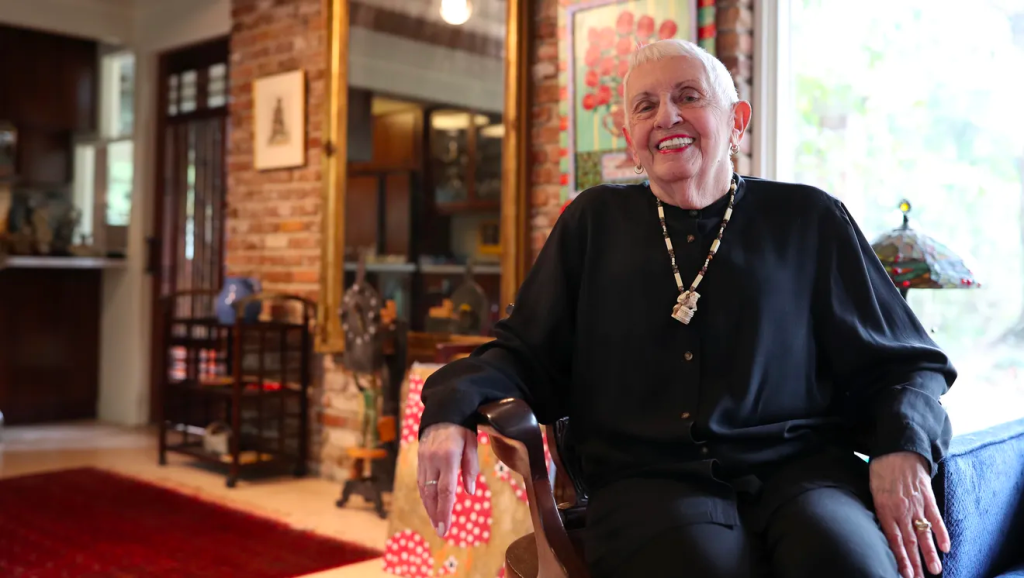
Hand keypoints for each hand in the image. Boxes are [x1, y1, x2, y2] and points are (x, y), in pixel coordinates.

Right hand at [417, 423, 478, 537]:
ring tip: (435, 522)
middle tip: (441, 531)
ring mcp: (423, 459)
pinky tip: (430, 505)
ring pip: (423, 489)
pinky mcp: (419, 458)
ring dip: (429, 507)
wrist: (443, 409)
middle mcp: (432, 460)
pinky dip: (425, 495)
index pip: (446, 490)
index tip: (445, 527)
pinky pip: (421, 481)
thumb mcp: (471, 444)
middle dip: (435, 514)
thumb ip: (470, 468)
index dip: (445, 511)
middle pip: (432, 494)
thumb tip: (469, 492)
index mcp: (448, 457)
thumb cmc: (462, 427)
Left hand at [869, 451, 950, 577]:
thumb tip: (882, 527)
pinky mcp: (928, 497)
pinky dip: (941, 533)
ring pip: (924, 533)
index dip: (899, 558)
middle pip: (909, 541)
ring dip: (929, 553)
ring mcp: (916, 504)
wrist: (897, 448)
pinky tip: (945, 547)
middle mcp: (901, 510)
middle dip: (914, 563)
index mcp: (885, 509)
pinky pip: (936, 518)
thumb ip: (880, 510)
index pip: (893, 539)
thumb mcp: (872, 490)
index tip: (904, 573)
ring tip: (934, 571)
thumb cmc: (881, 469)